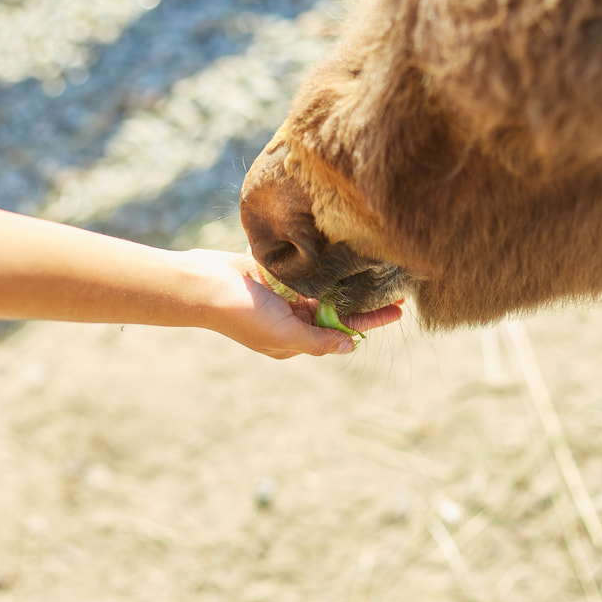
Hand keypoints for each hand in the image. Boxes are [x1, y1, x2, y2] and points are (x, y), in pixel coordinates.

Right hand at [184, 249, 403, 358]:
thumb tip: (350, 346)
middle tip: (396, 288)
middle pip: (337, 309)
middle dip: (365, 300)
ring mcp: (284, 294)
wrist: (204, 284)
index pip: (341, 331)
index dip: (370, 321)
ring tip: (376, 269)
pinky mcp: (275, 272)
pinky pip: (307, 270)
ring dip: (347, 281)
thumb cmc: (243, 313)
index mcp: (295, 338)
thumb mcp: (285, 334)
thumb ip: (319, 341)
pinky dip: (325, 265)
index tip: (397, 310)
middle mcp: (292, 318)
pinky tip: (345, 255)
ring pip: (325, 288)